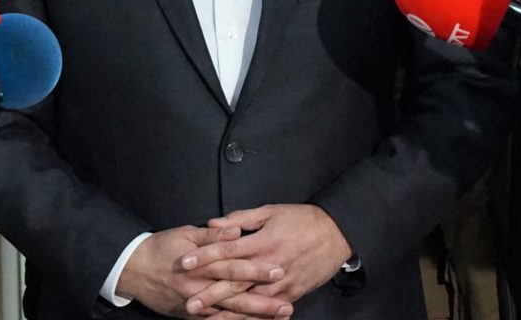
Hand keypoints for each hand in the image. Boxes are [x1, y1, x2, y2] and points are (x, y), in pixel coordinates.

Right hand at [117, 224, 291, 317]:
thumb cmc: (162, 247)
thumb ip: (213, 235)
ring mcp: (195, 306)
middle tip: (286, 306)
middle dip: (262, 302)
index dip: (256, 269)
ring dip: (254, 318)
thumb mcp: (186, 233)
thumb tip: (236, 230)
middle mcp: (200, 288)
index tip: (278, 269)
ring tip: (278, 318)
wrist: (134, 270)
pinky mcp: (191, 317)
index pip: (234, 266)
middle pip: (236, 295)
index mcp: (201, 264)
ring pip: (229, 315)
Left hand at [180, 204, 351, 313]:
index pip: (227, 250)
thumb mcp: (270, 211)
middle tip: (188, 302)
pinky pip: (268, 311)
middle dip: (210, 293)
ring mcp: (281, 284)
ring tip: (206, 319)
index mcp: (263, 241)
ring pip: (250, 302)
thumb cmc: (301, 219)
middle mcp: (270, 266)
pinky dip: (251, 319)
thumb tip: (214, 224)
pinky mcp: (291, 295)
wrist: (336, 233)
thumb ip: (241, 218)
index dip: (204, 256)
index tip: (184, 262)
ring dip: (227, 312)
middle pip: (235, 282)